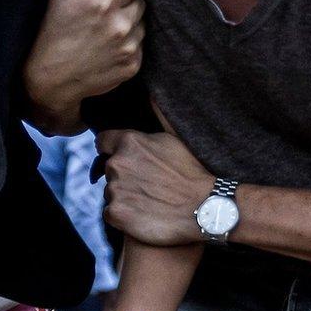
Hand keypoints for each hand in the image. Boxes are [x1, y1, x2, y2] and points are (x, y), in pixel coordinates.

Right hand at [23, 0, 143, 126]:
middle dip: (127, 6)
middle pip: (141, 3)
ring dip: (130, 26)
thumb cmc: (50, 34)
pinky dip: (129, 47)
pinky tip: (109, 50)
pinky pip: (140, 47)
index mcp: (103, 2)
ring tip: (107, 34)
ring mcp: (129, 47)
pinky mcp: (133, 66)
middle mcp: (121, 24)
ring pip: (142, 25)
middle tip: (106, 15)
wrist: (50, 80)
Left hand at [98, 125, 213, 246]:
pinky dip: (123, 216)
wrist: (206, 209)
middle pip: (110, 170)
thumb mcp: (175, 138)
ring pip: (111, 192)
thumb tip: (152, 94)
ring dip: (125, 196)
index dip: (112, 150)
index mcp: (129, 142)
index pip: (103, 142)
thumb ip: (158, 118)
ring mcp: (115, 189)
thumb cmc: (195, 173)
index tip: (124, 159)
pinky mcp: (116, 213)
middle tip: (150, 185)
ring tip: (151, 201)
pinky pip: (111, 213)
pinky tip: (144, 216)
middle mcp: (117, 164)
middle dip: (125, 176)